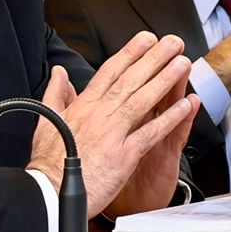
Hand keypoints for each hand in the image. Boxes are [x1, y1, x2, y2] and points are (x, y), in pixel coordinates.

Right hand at [29, 32, 196, 217]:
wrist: (48, 192)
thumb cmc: (48, 162)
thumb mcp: (47, 119)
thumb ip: (56, 93)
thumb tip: (59, 73)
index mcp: (83, 106)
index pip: (110, 72)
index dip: (130, 53)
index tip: (146, 39)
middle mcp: (99, 115)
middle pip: (131, 80)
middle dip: (154, 59)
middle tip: (172, 43)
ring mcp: (113, 134)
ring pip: (143, 100)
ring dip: (165, 80)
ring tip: (182, 64)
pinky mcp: (122, 155)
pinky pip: (150, 133)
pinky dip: (168, 119)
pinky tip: (183, 107)